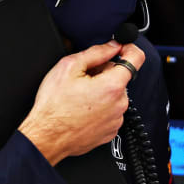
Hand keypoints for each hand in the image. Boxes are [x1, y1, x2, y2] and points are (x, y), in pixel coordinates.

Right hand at [19, 40, 145, 164]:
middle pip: (120, 77)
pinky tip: (83, 109)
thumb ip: (96, 52)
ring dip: (101, 92)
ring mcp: (116, 119)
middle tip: (83, 79)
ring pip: (115, 95)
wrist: (46, 137)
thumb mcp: (69, 67)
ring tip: (80, 97)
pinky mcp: (111, 130)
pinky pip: (110, 111)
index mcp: (112, 86)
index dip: (128, 48)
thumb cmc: (54, 106)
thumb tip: (112, 46)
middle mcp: (120, 103)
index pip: (136, 58)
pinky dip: (100, 107)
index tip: (120, 48)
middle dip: (104, 73)